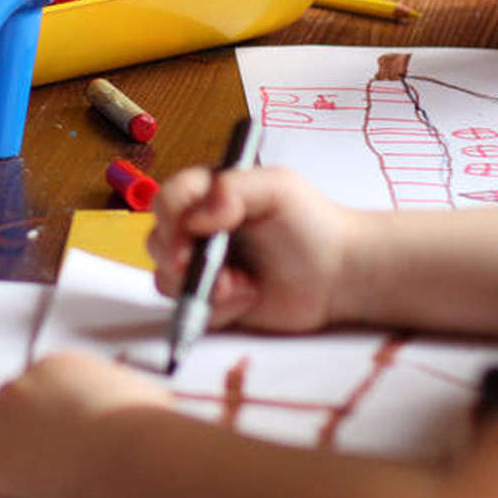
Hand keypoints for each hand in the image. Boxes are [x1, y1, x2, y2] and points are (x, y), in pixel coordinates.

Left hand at [0, 351, 170, 497]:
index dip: (40, 408)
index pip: (32, 383)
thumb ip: (127, 391)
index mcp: (55, 367)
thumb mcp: (144, 394)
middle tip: (15, 440)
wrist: (130, 450)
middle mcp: (20, 387)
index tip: (53, 424)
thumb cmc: (144, 427)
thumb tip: (140, 397)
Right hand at [147, 165, 360, 332]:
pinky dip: (216, 309)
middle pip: (158, 241)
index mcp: (207, 195)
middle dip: (177, 258)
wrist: (339, 275)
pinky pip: (191, 310)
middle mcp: (198, 230)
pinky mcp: (212, 301)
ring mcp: (203, 267)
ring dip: (199, 286)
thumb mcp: (278, 188)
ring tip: (241, 286)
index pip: (167, 199)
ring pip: (167, 279)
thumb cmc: (311, 224)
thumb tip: (197, 215)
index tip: (189, 232)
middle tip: (201, 267)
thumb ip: (233, 188)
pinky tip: (248, 298)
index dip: (170, 216)